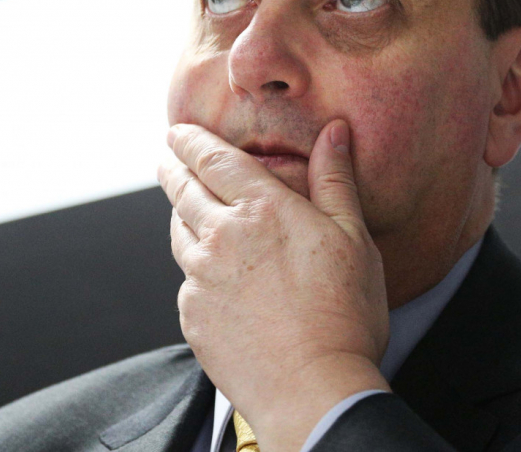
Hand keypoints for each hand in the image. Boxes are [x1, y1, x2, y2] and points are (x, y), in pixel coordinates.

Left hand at [157, 119, 390, 451]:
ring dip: (179, 213)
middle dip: (173, 168)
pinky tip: (210, 273)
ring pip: (179, 234)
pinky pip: (187, 281)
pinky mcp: (193, 317)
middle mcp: (223, 237)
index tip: (179, 131)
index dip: (192, 140)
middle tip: (167, 157)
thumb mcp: (353, 236)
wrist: (315, 390)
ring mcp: (201, 279)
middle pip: (183, 190)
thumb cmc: (345, 315)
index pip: (214, 159)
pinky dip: (194, 267)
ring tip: (184, 208)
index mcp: (263, 209)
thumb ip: (335, 179)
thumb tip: (334, 131)